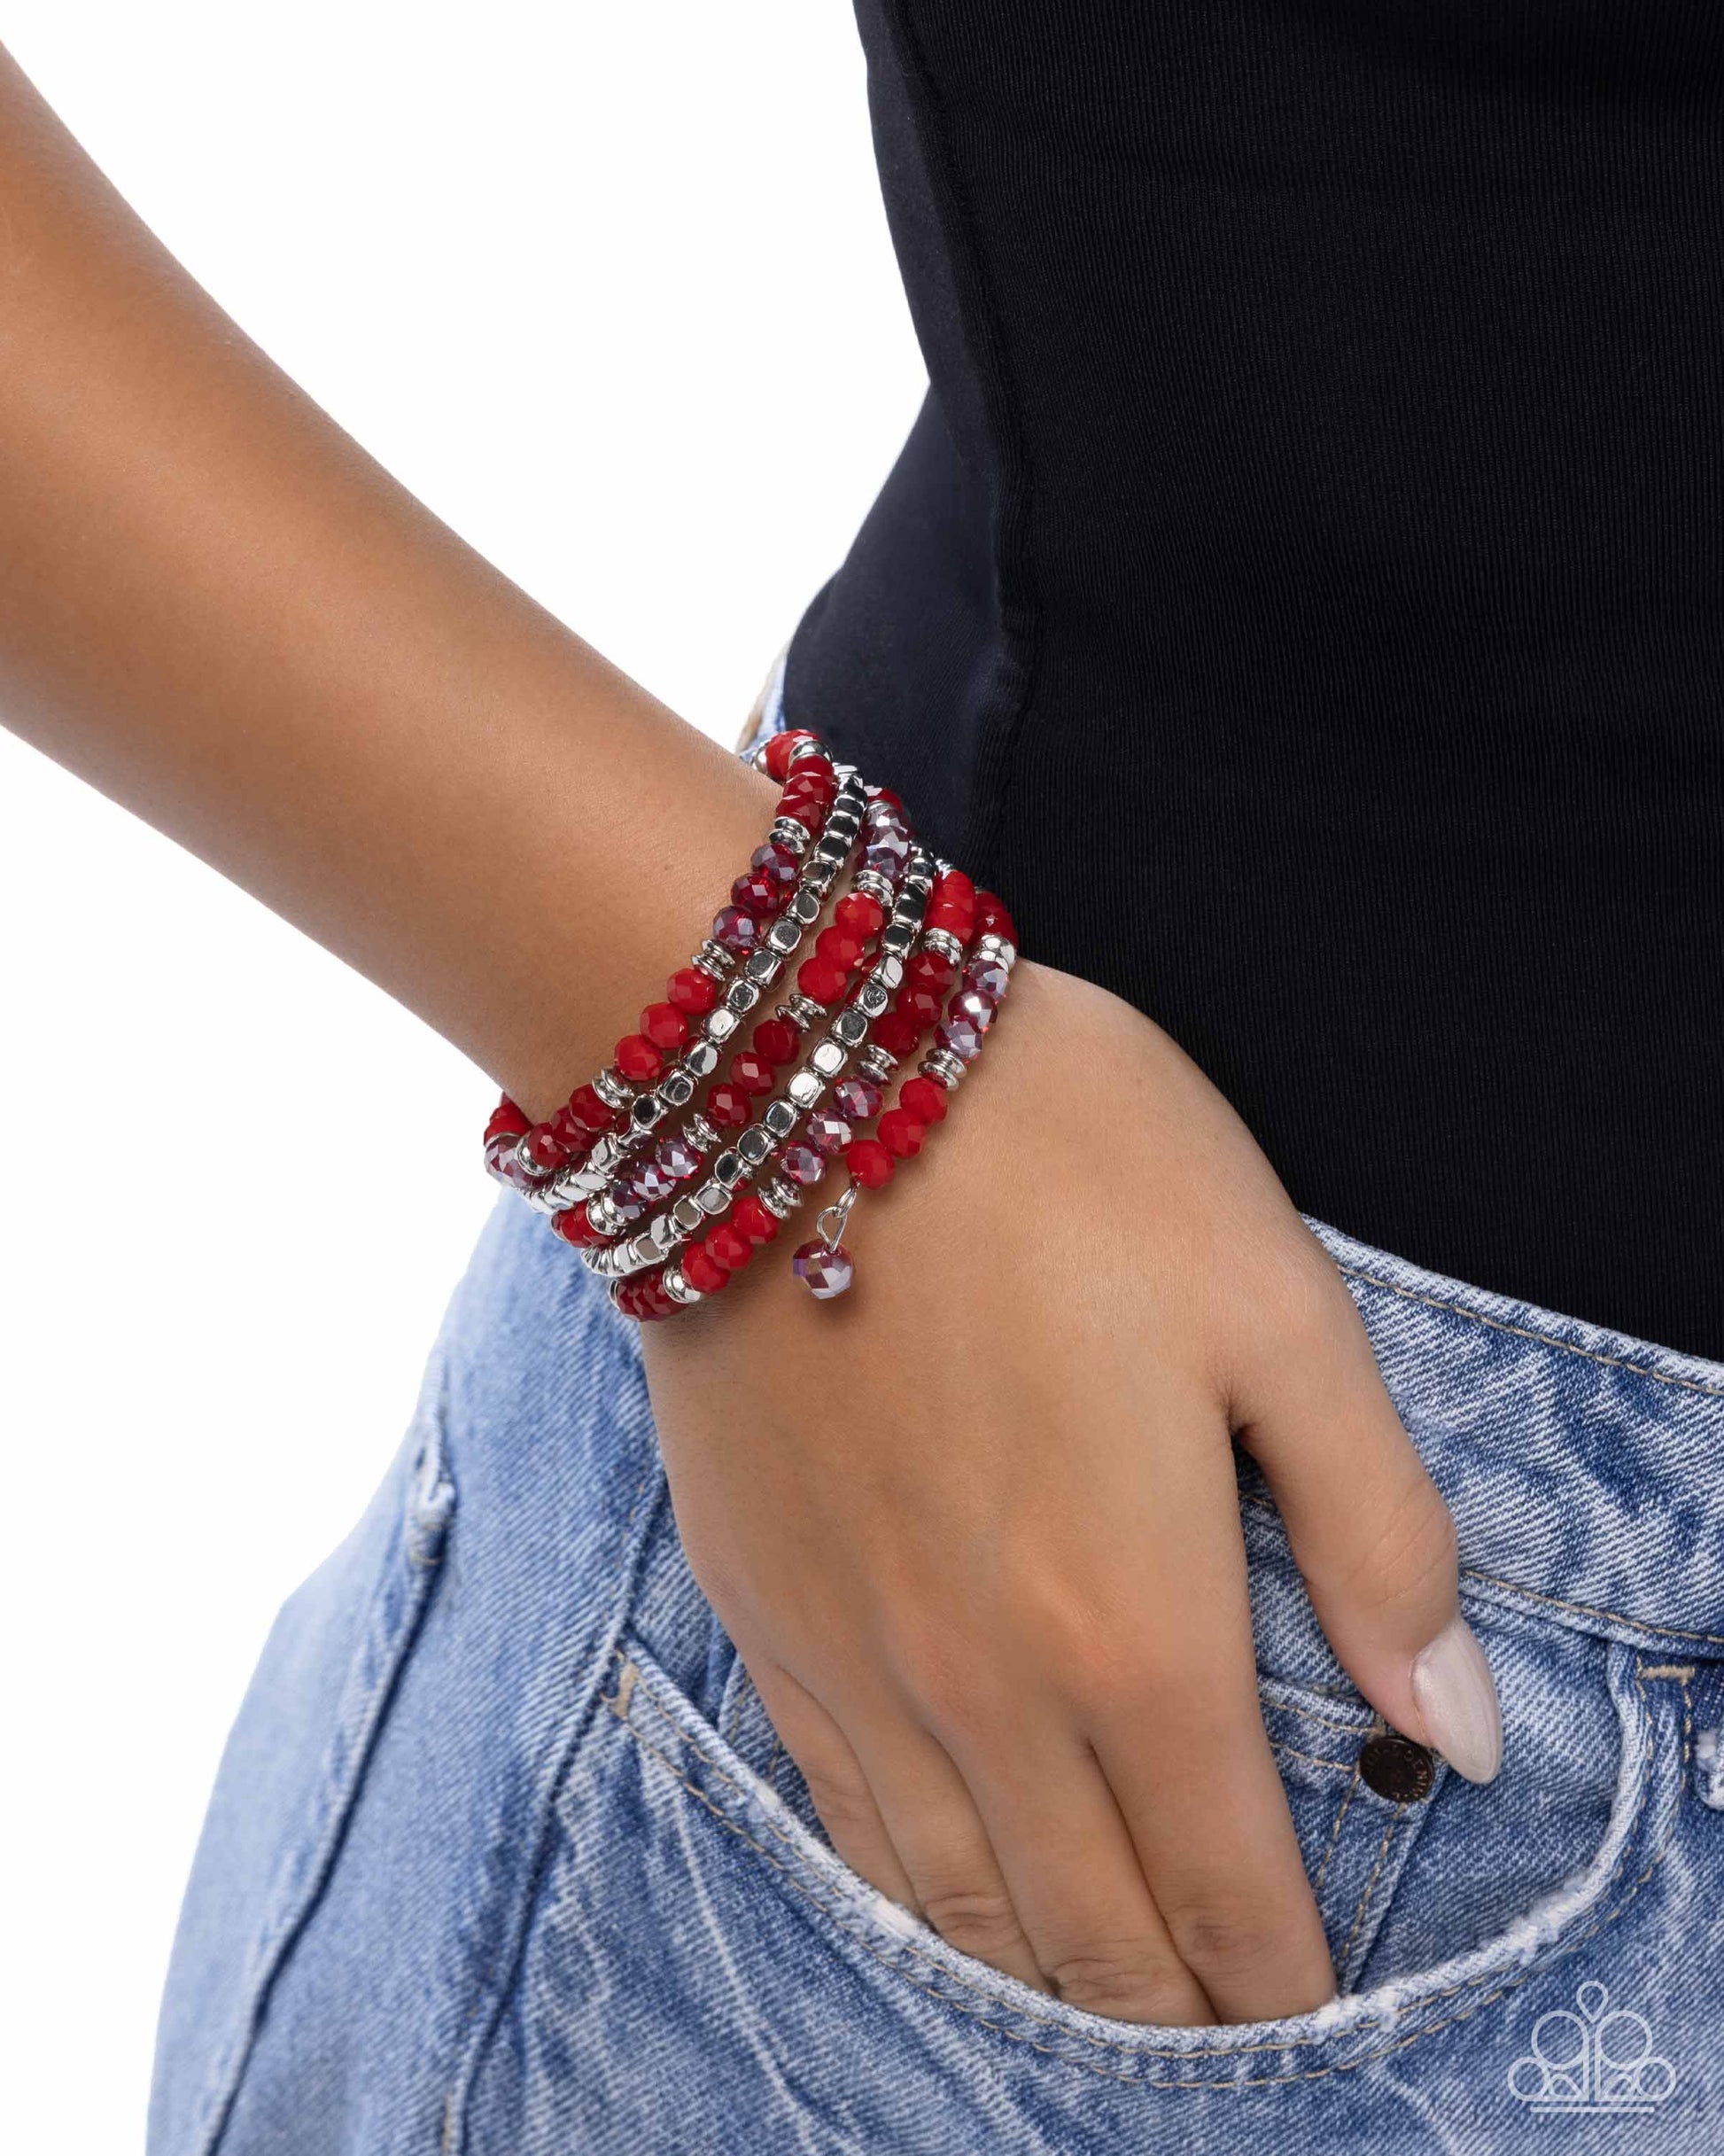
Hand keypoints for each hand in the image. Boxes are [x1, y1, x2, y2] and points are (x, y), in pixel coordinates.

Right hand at [640, 958, 1500, 2024]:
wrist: (800, 1079)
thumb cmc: (1065, 1164)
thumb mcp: (1280, 1308)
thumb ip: (1378, 1533)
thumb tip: (1457, 1728)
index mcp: (1134, 1630)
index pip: (1228, 1899)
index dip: (1284, 1981)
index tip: (1310, 2000)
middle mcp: (981, 1690)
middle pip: (1095, 1942)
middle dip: (1177, 2001)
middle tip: (1220, 2005)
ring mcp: (853, 1662)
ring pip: (959, 1910)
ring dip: (1047, 1972)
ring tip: (1103, 1979)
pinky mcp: (759, 1610)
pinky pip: (842, 1822)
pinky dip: (916, 1895)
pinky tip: (947, 1887)